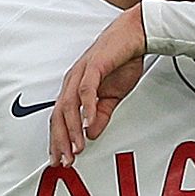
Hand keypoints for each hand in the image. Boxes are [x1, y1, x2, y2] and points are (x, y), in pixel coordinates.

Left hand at [51, 5, 149, 164]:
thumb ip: (101, 114)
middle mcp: (73, 82)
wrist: (135, 35)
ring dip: (71, 130)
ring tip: (76, 148)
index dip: (59, 140)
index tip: (60, 160)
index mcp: (75, 88)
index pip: (61, 118)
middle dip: (60, 141)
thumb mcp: (113, 96)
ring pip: (69, 106)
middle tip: (64, 161)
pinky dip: (86, 108)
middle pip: (59, 115)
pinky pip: (86, 90)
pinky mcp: (94, 67)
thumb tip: (92, 134)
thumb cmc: (122, 60)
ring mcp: (81, 74)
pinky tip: (88, 124)